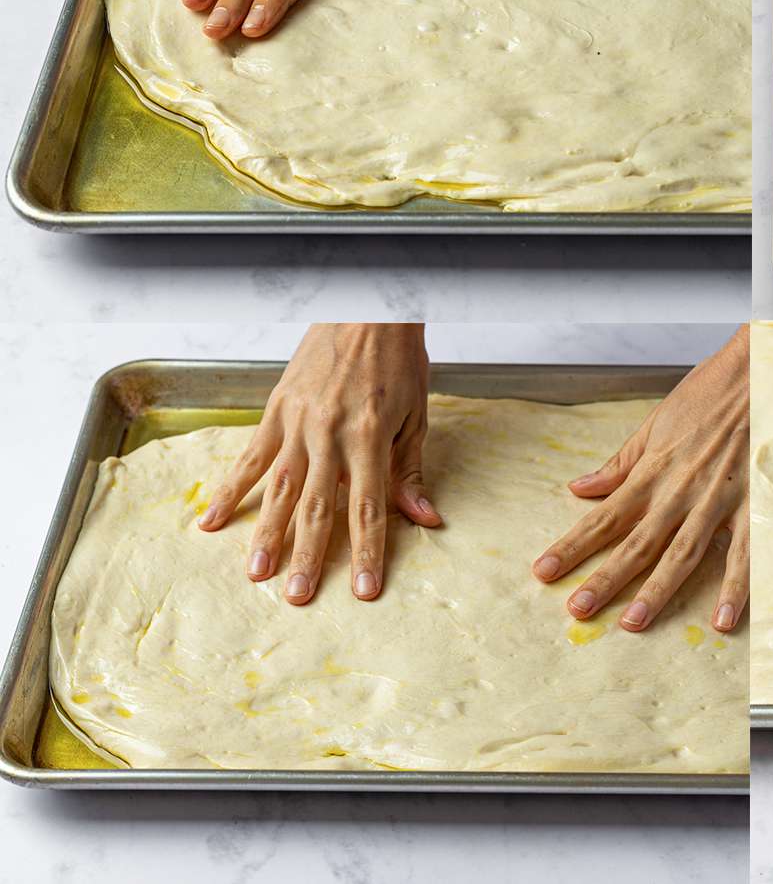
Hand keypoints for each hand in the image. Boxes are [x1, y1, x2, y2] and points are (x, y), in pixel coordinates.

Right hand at [198, 323, 438, 603]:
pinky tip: (213, 522)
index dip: (365, 553)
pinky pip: (250, 457)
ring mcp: (297, 422)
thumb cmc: (397, 360)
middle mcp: (329, 434)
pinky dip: (230, 490)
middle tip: (297, 599)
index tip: (363, 590)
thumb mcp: (415, 415)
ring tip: (257, 574)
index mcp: (368, 437)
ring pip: (278, 488)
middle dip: (308, 556)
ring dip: (266, 534)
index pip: (367, 509)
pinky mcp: (275, 410)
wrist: (365, 308)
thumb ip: (410, 470)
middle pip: (316, 507)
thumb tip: (424, 518)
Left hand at [531, 325, 748, 632]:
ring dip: (657, 590)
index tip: (545, 571)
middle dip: (605, 578)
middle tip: (578, 610)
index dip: (572, 546)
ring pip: (682, 554)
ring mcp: (716, 500)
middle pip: (636, 544)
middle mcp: (679, 491)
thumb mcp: (656, 421)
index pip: (603, 517)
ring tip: (633, 623)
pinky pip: (743, 554)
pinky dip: (734, 588)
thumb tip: (580, 487)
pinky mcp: (752, 504)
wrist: (758, 370)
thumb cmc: (709, 392)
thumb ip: (621, 463)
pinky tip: (721, 619)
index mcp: (652, 471)